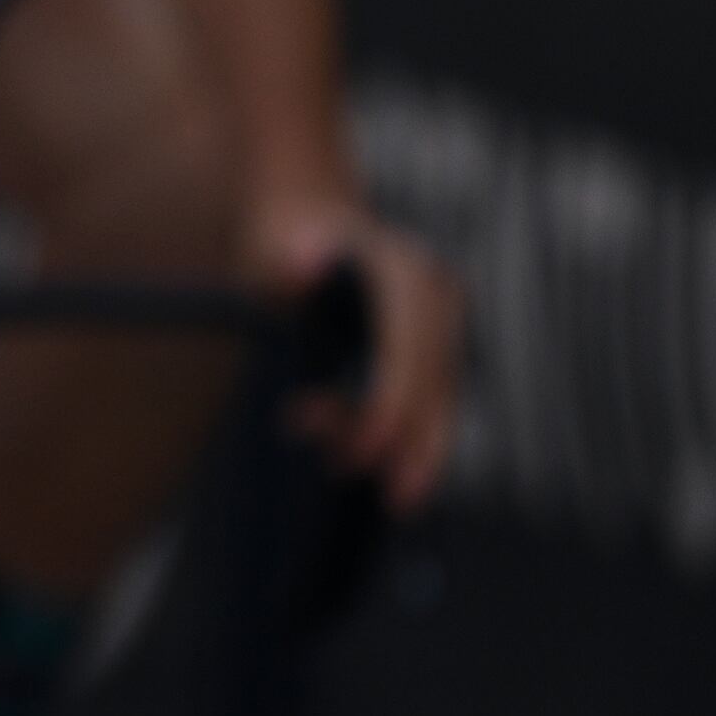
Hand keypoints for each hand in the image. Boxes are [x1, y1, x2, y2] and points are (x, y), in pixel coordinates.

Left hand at [253, 199, 458, 511]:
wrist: (302, 215)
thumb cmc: (279, 238)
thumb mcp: (272, 248)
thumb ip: (285, 263)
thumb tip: (297, 263)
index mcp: (403, 267)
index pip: (410, 346)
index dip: (391, 402)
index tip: (363, 451)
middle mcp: (436, 290)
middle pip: (437, 378)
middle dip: (416, 441)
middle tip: (395, 500)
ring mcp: (443, 318)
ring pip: (442, 396)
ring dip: (419, 449)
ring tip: (390, 498)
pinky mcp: (436, 344)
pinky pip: (433, 398)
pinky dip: (413, 437)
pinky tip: (384, 472)